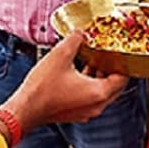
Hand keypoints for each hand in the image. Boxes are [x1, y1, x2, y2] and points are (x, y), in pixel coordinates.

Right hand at [0, 31, 128, 129]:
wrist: (26, 109)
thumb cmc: (42, 89)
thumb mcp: (61, 54)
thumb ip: (75, 39)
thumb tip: (81, 33)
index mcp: (99, 93)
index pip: (123, 78)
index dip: (122, 63)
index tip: (119, 53)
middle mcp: (96, 106)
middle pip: (115, 87)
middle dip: (112, 69)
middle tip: (108, 55)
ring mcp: (86, 112)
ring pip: (102, 93)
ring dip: (100, 77)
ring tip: (93, 60)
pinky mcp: (76, 113)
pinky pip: (90, 98)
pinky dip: (90, 85)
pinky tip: (79, 72)